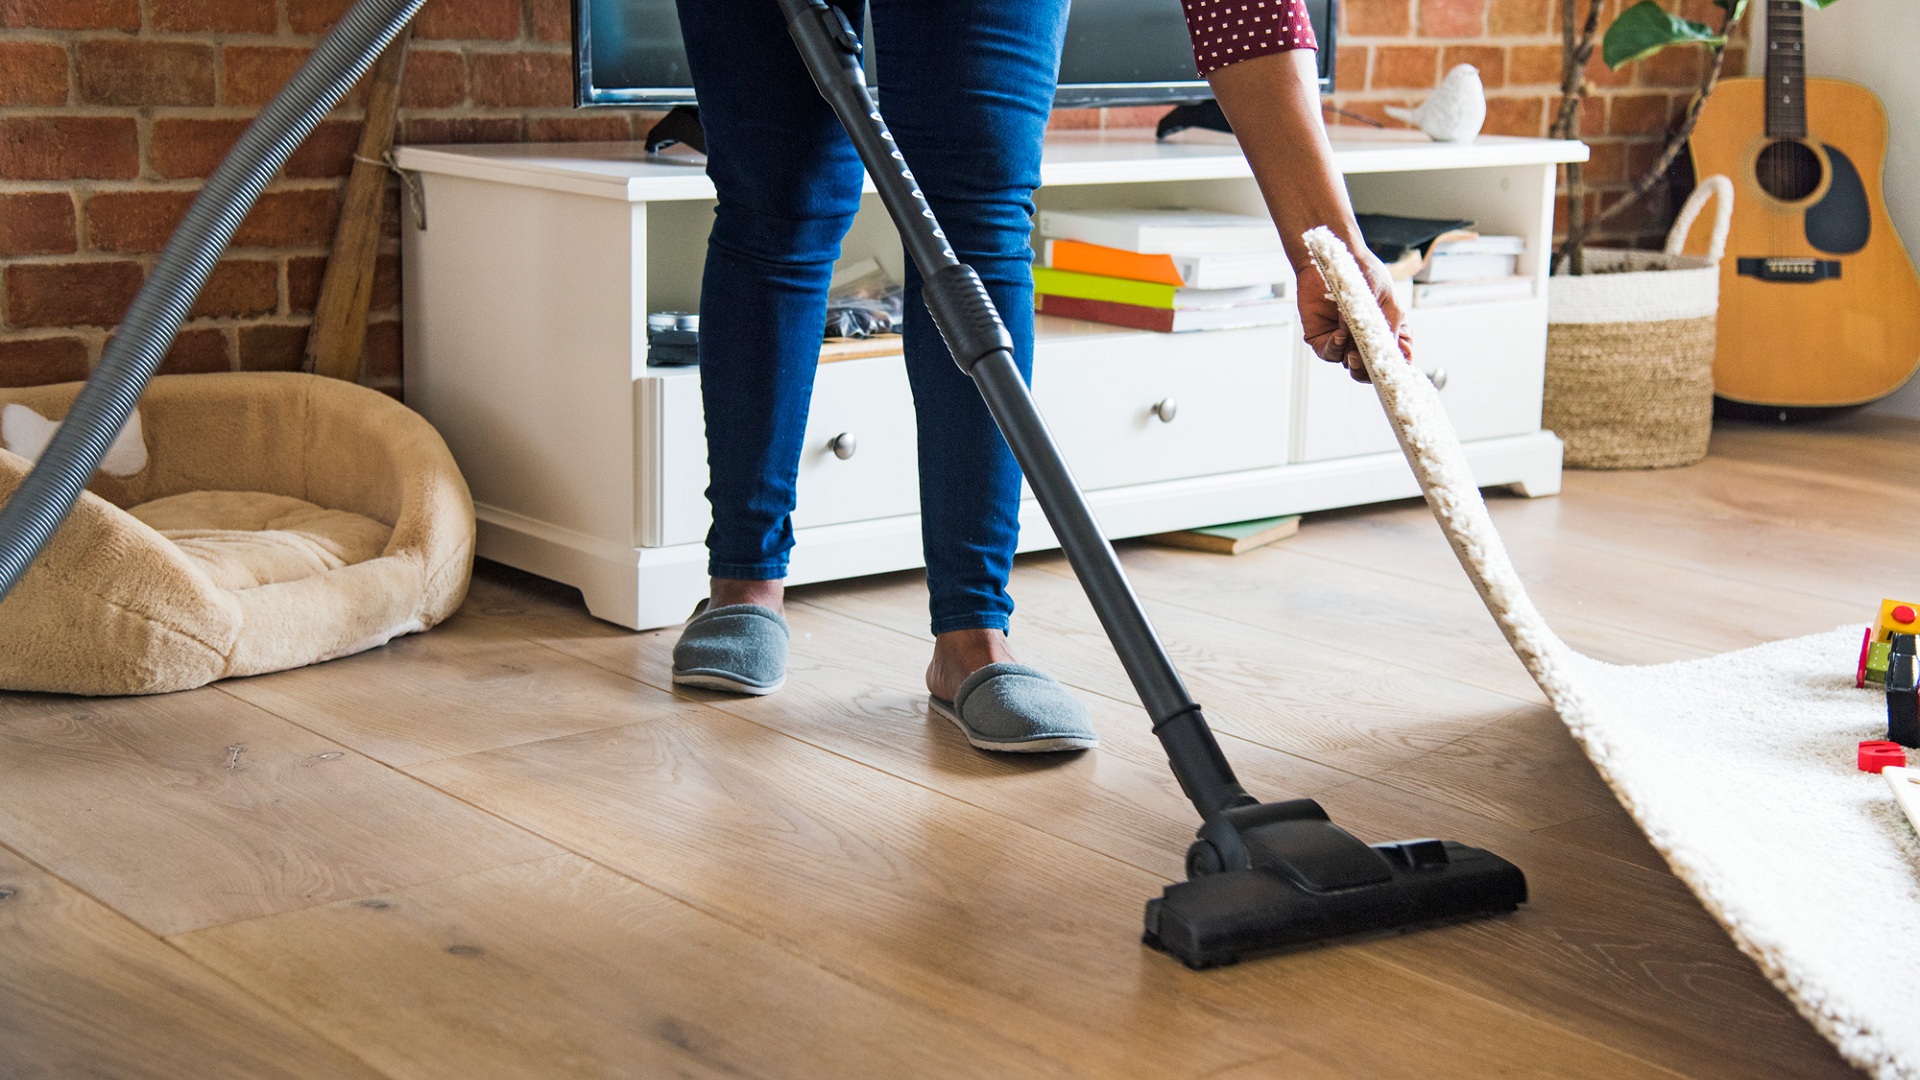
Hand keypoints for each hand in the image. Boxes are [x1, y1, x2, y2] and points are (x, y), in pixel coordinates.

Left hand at [1295, 254, 1412, 382]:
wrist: (1333, 258)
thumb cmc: (1364, 274)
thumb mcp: (1385, 297)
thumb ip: (1388, 324)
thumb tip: (1388, 349)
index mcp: (1386, 333)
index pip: (1394, 360)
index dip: (1397, 368)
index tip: (1397, 369)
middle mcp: (1365, 341)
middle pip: (1371, 371)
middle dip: (1372, 372)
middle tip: (1372, 365)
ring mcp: (1344, 341)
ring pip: (1350, 365)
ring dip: (1354, 360)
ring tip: (1355, 350)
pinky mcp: (1323, 338)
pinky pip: (1329, 353)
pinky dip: (1335, 348)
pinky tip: (1340, 335)